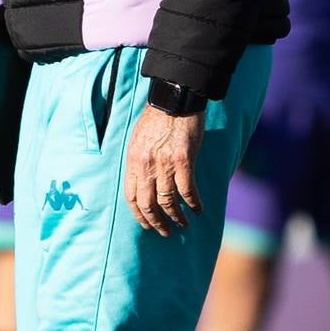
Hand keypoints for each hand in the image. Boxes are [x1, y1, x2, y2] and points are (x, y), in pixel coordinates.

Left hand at [123, 105, 204, 235]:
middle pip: (148, 203)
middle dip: (156, 222)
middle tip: (165, 232)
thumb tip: (144, 180)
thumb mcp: (139, 139)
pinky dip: (193, 203)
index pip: (131, 196)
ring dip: (176, 216)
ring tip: (183, 224)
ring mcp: (164, 164)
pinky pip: (187, 190)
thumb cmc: (158, 117)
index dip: (139, 215)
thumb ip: (140, 160)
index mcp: (133, 160)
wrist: (175, 98)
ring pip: (168, 200)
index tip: (147, 224)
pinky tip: (198, 210)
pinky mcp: (184, 160)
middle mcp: (146, 165)